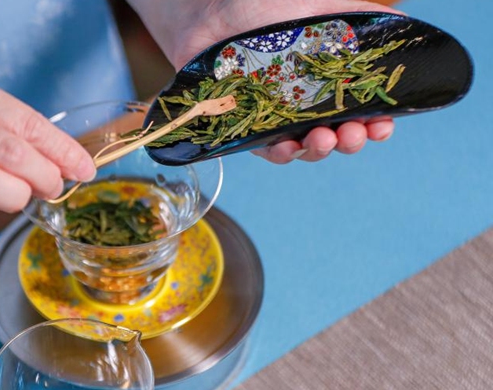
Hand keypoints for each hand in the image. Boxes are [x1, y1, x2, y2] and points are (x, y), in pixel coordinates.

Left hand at [128, 0, 403, 162]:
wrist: (212, 11)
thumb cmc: (265, 7)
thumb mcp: (321, 7)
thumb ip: (359, 16)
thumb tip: (401, 21)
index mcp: (329, 81)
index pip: (361, 111)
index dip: (376, 124)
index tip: (382, 127)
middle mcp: (306, 103)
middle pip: (336, 135)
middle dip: (350, 141)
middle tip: (352, 135)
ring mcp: (276, 116)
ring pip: (304, 147)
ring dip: (319, 149)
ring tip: (324, 139)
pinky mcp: (246, 126)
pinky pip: (265, 148)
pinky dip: (280, 152)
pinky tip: (287, 146)